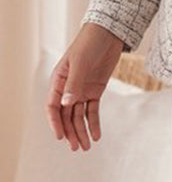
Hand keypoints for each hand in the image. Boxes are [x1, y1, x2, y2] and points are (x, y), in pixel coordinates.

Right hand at [45, 23, 125, 151]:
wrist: (108, 33)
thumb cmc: (90, 43)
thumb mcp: (81, 62)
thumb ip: (74, 83)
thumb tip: (66, 104)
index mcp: (58, 80)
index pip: (53, 106)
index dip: (55, 122)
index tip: (61, 137)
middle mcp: (68, 88)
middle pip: (65, 115)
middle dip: (70, 132)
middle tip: (76, 147)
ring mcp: (81, 90)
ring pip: (78, 116)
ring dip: (81, 131)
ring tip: (86, 147)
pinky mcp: (95, 90)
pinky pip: (92, 110)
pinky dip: (93, 123)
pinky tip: (96, 136)